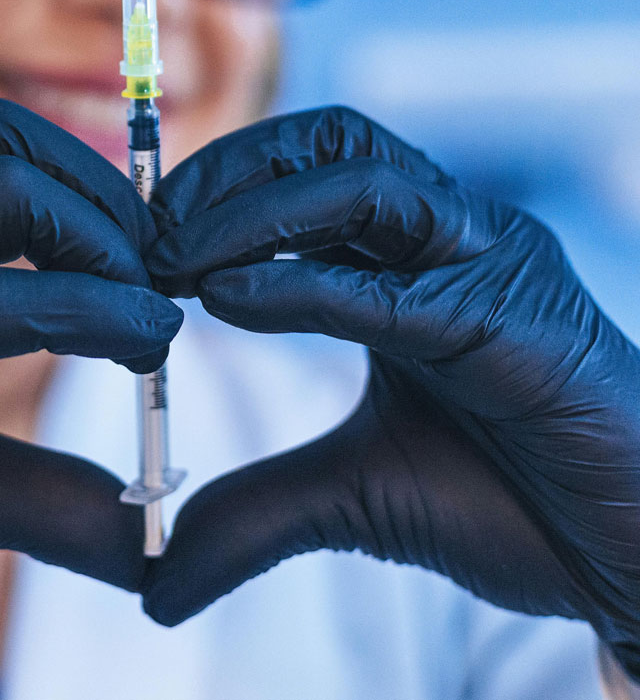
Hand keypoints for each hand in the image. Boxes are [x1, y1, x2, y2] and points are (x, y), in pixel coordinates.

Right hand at [0, 99, 182, 699]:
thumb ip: (30, 482)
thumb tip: (133, 531)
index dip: (69, 180)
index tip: (134, 253)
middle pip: (0, 142)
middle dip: (105, 196)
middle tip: (161, 271)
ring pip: (10, 193)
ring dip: (109, 244)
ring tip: (157, 316)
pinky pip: (4, 296)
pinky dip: (95, 312)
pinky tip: (142, 346)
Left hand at [141, 106, 639, 673]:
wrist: (626, 557)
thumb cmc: (505, 503)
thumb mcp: (349, 496)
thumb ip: (257, 510)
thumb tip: (159, 581)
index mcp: (409, 257)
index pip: (306, 169)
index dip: (216, 189)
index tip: (137, 241)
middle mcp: (450, 239)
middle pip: (327, 147)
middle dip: (223, 176)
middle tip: (143, 235)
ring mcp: (488, 266)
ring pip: (360, 186)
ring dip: (248, 214)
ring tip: (169, 262)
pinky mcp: (516, 320)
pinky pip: (391, 285)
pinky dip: (298, 284)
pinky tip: (225, 302)